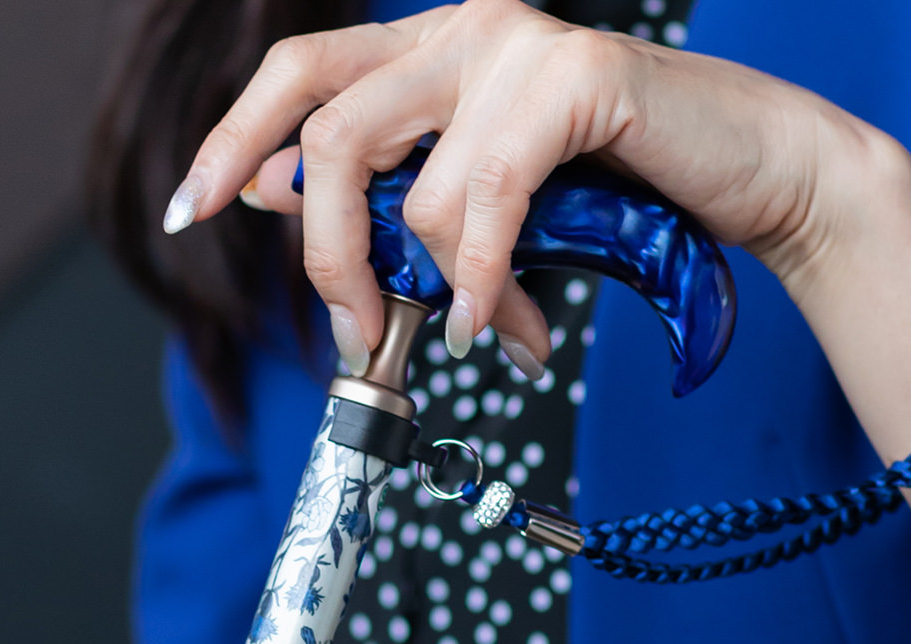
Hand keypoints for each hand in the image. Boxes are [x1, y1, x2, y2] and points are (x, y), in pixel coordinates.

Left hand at [164, 0, 879, 378]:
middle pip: (330, 138)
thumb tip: (277, 194)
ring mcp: (517, 46)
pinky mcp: (577, 77)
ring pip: (412, 193)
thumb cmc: (601, 192)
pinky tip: (501, 325)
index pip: (298, 76)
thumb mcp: (468, 202)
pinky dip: (484, 282)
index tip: (190, 210)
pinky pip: (486, 205)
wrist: (735, 175)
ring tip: (489, 329)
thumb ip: (379, 195)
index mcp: (423, 50)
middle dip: (328, 258)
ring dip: (441, 291)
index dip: (234, 141)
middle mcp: (459, 30)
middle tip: (358, 332)